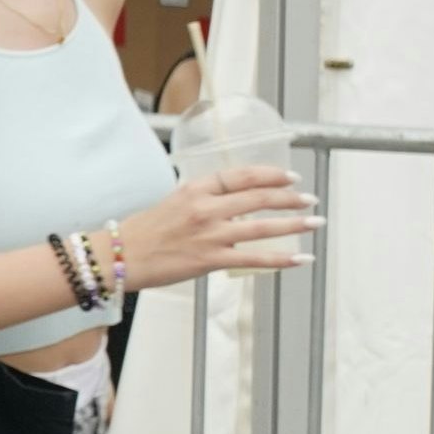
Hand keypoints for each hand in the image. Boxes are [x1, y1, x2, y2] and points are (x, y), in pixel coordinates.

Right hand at [115, 166, 316, 287]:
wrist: (118, 257)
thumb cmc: (142, 232)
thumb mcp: (172, 202)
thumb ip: (202, 200)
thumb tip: (231, 203)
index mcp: (194, 189)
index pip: (241, 175)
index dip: (270, 174)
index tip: (289, 177)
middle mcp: (205, 208)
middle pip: (259, 197)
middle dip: (291, 197)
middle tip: (309, 199)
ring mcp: (209, 234)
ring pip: (263, 226)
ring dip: (295, 224)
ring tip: (315, 222)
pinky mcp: (210, 259)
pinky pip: (254, 258)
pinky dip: (281, 258)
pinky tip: (301, 258)